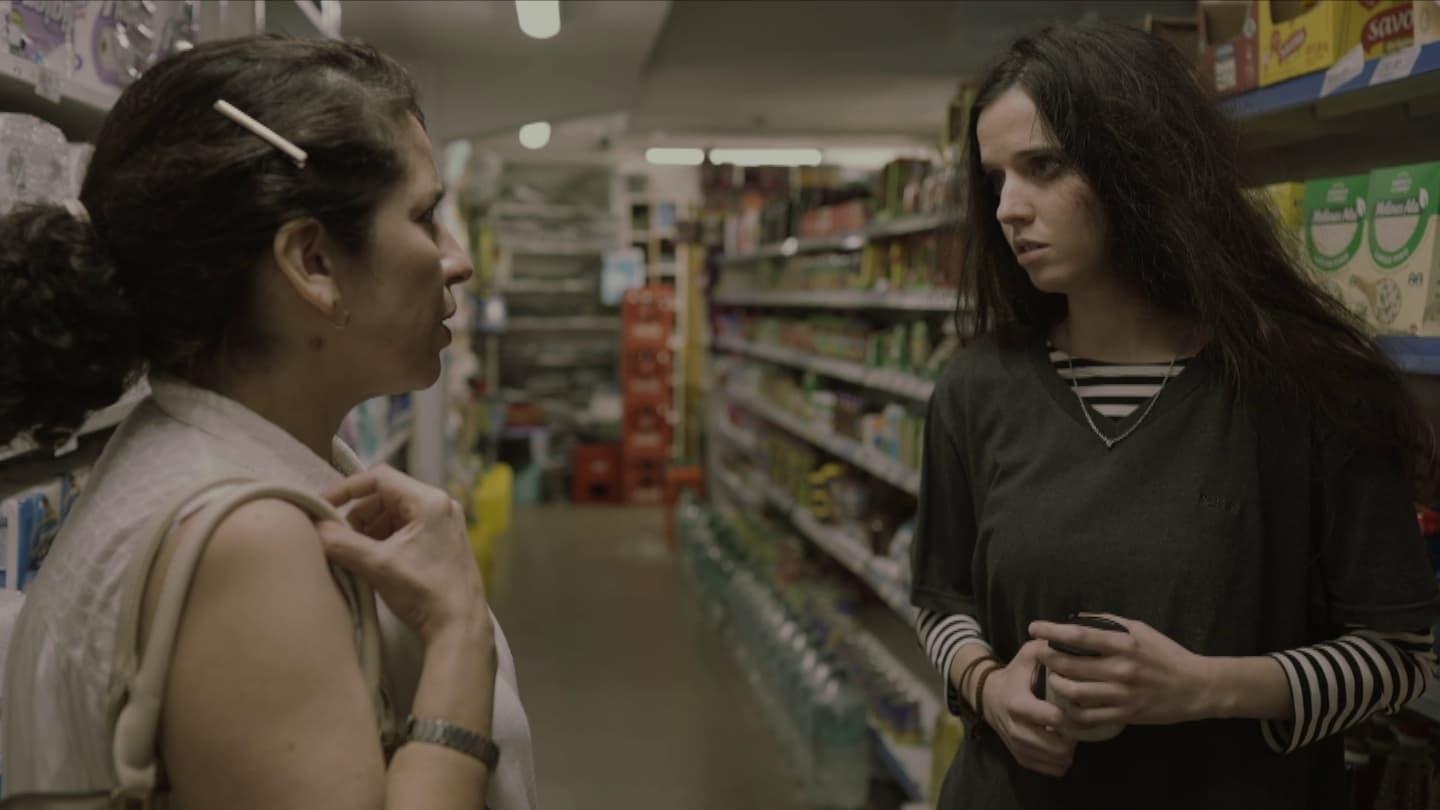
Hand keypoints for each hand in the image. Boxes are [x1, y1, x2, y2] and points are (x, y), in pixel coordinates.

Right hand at [318, 465, 490, 646]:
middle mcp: (440, 506)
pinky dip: (384, 541)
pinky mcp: (442, 542)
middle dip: (358, 517)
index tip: (323, 505)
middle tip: (340, 540)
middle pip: (385, 497)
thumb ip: (341, 542)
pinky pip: (405, 530)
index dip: (347, 489)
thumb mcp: (376, 565)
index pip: (379, 478)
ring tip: (356, 555)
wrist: (460, 626)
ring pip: (393, 515)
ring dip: (369, 531)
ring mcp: (443, 524)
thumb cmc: (425, 592)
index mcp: (429, 501)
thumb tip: (316, 527)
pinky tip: (372, 562)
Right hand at [980, 640, 1075, 777]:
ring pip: (1054, 761)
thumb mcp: (1027, 655)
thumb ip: (1048, 649)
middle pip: (1056, 746)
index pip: (1053, 718)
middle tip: (1084, 725)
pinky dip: (1060, 762)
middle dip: (1075, 738)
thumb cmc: (1016, 674)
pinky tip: (1065, 747)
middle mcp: (1015, 728)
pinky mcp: (1020, 757)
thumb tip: (1075, 643)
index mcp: (1018, 702)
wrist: (988, 696)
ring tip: (1075, 735)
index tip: (1085, 710)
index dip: (1074, 717)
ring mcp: (1017, 745)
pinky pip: (1048, 770)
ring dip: (1070, 751)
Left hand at [1030, 614, 1210, 731]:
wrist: (1196, 687)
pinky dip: (1070, 712)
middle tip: (1040, 653)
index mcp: (1124, 644)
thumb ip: (1110, 623)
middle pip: (1070, 665)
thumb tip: (1078, 618)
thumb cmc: (1166, 654)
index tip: (1034, 627)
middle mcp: (1121, 669)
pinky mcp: (1125, 714)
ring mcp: (1122, 694)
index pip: (1079, 635)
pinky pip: (1088, 717)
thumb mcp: (1141, 630)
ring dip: (1056, 684)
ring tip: (1052, 678)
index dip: (1052, 631)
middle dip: (1048, 658)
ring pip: (1074, 692)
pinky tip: (1064, 705)